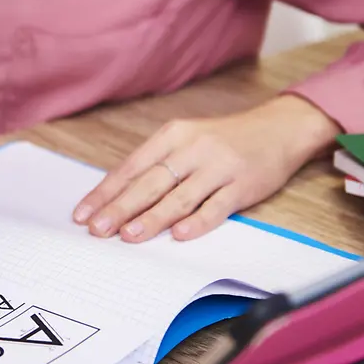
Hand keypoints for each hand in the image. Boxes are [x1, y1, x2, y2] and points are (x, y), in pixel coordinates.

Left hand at [72, 95, 339, 241]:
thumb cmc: (223, 139)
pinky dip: (198, 222)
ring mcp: (219, 167)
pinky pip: (217, 206)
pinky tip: (179, 235)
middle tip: (97, 229)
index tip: (84, 213)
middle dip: (120, 208)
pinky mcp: (243, 185)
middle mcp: (193, 149)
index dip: (106, 191)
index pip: (132, 167)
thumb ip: (157, 164)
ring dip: (152, 218)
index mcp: (173, 135)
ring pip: (180, 197)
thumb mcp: (186, 140)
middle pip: (150, 182)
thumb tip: (117, 196)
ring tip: (128, 235)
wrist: (279, 128)